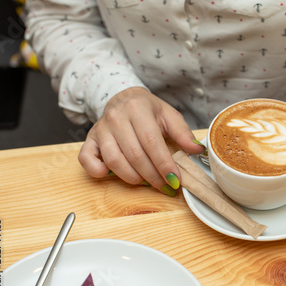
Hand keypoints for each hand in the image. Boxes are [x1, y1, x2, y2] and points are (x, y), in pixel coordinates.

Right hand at [78, 87, 204, 195]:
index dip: (164, 164)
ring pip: (114, 161)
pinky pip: (87, 160)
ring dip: (133, 177)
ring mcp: (100, 130)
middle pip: (135, 155)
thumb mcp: (169, 115)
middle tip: (166, 187)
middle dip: (153, 176)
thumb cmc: (148, 111)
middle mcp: (116, 118)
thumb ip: (183, 132)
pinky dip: (98, 171)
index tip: (175, 180)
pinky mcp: (89, 140)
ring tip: (147, 181)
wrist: (122, 99)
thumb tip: (197, 150)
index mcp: (137, 109)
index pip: (152, 142)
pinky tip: (113, 175)